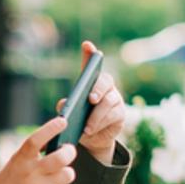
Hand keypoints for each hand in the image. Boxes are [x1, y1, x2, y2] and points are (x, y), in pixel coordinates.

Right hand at [0, 117, 75, 183]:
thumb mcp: (15, 164)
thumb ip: (33, 155)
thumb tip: (58, 144)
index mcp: (20, 159)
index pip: (36, 139)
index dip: (51, 128)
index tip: (63, 121)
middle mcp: (29, 172)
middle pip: (60, 158)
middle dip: (70, 152)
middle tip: (69, 151)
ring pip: (67, 175)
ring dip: (66, 173)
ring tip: (59, 174)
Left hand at [57, 41, 125, 164]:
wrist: (93, 138)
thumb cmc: (80, 119)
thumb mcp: (71, 113)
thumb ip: (67, 106)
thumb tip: (63, 105)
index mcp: (91, 82)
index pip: (91, 64)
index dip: (90, 54)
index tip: (86, 45)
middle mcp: (105, 86)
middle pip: (105, 81)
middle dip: (98, 89)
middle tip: (90, 99)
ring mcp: (115, 98)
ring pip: (109, 101)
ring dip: (97, 114)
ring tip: (86, 127)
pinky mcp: (120, 113)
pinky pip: (113, 116)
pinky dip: (100, 124)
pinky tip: (90, 130)